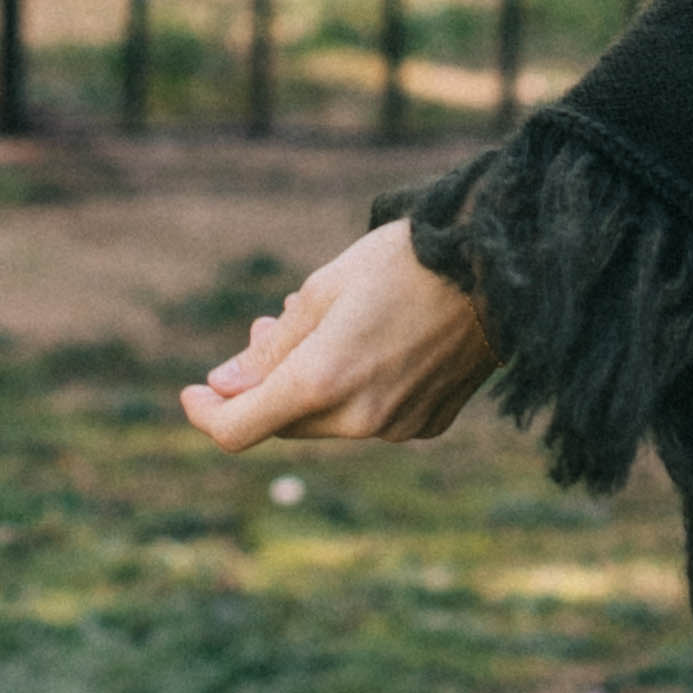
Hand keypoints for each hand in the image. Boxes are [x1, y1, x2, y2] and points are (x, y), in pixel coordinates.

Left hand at [181, 218, 493, 448]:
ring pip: (327, 420)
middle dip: (266, 382)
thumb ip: (270, 350)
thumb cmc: (404, 262)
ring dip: (312, 383)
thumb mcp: (321, 291)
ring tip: (329, 326)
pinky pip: (371, 417)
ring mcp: (397, 429)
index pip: (237, 430)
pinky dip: (356, 389)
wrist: (500, 268)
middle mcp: (358, 419)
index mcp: (320, 382)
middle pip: (284, 420)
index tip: (193, 392)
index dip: (205, 414)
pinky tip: (377, 343)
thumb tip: (224, 387)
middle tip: (270, 327)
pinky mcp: (427, 424)